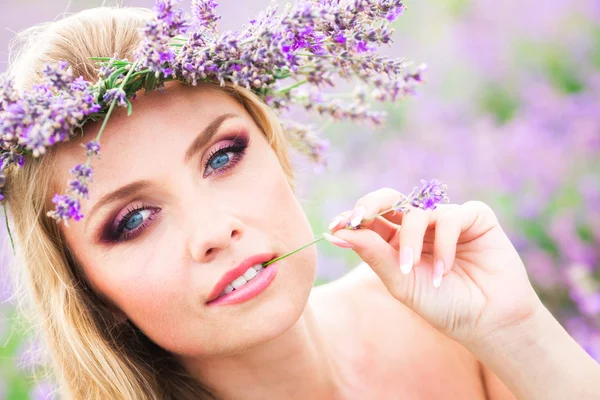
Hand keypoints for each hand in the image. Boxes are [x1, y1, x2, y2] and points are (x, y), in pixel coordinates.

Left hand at [325, 188, 543, 345]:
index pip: (371, 219)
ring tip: (412, 270)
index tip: (337, 225)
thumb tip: (335, 233)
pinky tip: (446, 270)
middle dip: (371, 204)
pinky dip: (445, 243)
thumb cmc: (442, 305)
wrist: (487, 320)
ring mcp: (446, 219)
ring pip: (417, 212)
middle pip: (389, 199)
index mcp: (397, 240)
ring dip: (410, 241)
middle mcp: (420, 226)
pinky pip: (451, 216)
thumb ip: (372, 254)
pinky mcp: (474, 217)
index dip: (353, 218)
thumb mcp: (400, 281)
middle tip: (359, 218)